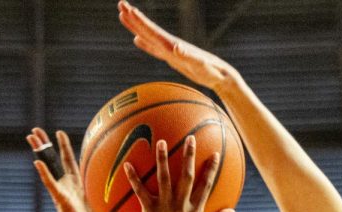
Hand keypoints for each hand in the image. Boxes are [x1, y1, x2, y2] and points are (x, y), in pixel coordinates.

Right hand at [27, 128, 106, 211]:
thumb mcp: (106, 201)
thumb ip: (112, 191)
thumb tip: (129, 181)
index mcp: (77, 183)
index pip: (68, 160)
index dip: (63, 146)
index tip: (59, 132)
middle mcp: (67, 184)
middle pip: (53, 159)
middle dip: (45, 144)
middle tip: (34, 130)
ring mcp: (62, 190)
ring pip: (48, 167)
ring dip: (40, 152)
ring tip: (30, 138)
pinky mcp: (60, 199)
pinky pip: (51, 184)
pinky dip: (45, 174)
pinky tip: (37, 163)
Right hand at [117, 2, 239, 91]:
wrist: (220, 76)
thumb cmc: (212, 72)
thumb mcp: (201, 65)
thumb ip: (188, 57)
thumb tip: (175, 48)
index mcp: (174, 46)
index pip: (154, 32)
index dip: (141, 22)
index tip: (129, 10)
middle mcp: (171, 45)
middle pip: (149, 30)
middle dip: (134, 18)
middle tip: (120, 4)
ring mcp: (171, 50)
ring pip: (149, 37)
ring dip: (137, 27)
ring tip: (123, 16)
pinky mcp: (173, 58)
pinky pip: (155, 49)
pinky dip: (145, 44)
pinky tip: (137, 40)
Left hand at [125, 135, 233, 211]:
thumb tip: (232, 211)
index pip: (206, 186)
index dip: (211, 169)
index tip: (215, 154)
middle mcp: (181, 207)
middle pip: (187, 177)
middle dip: (190, 156)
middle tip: (191, 139)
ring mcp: (165, 209)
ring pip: (164, 179)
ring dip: (163, 160)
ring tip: (162, 142)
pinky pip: (141, 192)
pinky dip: (134, 179)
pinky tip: (127, 165)